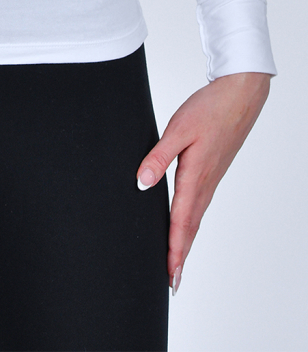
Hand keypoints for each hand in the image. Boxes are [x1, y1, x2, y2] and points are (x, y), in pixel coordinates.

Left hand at [136, 71, 271, 293]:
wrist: (239, 96)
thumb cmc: (209, 109)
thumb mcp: (177, 129)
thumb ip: (158, 157)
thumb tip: (141, 184)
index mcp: (195, 177)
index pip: (181, 223)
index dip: (174, 251)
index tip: (169, 276)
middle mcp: (205, 183)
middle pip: (190, 228)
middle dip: (180, 256)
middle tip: (172, 283)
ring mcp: (210, 178)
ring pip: (195, 218)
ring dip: (185, 241)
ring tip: (176, 262)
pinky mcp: (211, 170)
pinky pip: (199, 204)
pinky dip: (191, 222)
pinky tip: (185, 223)